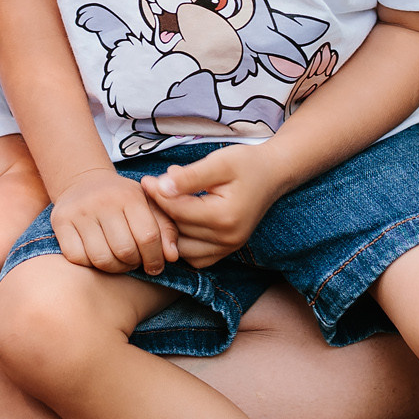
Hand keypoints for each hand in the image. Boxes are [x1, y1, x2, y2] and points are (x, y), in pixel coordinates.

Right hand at [52, 170, 176, 273]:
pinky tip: (97, 256)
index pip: (148, 236)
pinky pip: (77, 257)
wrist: (84, 182)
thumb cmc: (123, 200)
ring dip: (114, 268)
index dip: (155, 258)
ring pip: (101, 259)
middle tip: (134, 261)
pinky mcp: (60, 221)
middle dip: (134, 264)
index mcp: (130, 196)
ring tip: (118, 261)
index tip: (155, 266)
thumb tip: (172, 257)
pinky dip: (89, 264)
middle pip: (125, 251)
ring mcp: (80, 211)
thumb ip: (166, 230)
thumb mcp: (148, 206)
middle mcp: (103, 201)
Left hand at [142, 147, 272, 267]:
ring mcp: (229, 248)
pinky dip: (182, 243)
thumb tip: (159, 187)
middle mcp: (227, 238)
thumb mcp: (218, 162)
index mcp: (224, 216)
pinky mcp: (227, 250)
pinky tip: (177, 221)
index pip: (178, 211)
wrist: (272, 173)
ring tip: (161, 206)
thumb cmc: (246, 163)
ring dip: (168, 229)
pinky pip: (195, 256)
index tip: (145, 181)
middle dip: (159, 211)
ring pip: (182, 248)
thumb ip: (189, 177)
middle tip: (148, 192)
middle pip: (178, 230)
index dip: (157, 195)